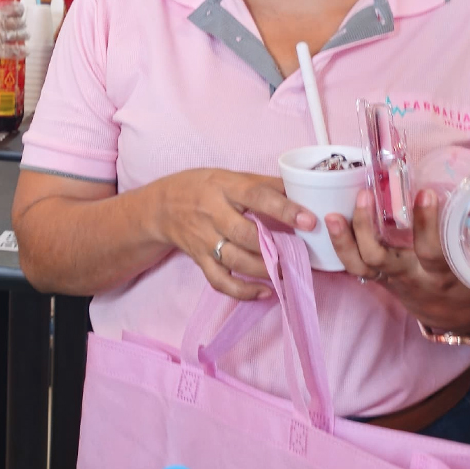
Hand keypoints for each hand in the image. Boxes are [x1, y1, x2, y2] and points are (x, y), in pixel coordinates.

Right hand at [0, 3, 27, 80]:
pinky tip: (26, 50)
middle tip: (23, 24)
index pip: (11, 8)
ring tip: (26, 35)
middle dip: (21, 23)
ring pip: (17, 35)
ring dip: (23, 35)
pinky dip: (20, 51)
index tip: (21, 10)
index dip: (18, 10)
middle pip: (16, 22)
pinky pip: (12, 51)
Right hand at [153, 169, 315, 300]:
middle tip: (300, 253)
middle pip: (245, 234)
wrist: (160, 207)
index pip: (256, 196)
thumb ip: (264, 184)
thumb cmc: (202, 187)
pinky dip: (242, 291)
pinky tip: (264, 292)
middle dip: (275, 247)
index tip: (309, 221)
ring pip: (235, 260)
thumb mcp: (229, 176)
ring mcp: (204, 239)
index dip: (284, 209)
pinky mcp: (200, 259)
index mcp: (224, 187)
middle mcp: (212, 213)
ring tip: (287, 271)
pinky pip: (220, 281)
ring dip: (265, 270)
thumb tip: (303, 189)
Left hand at [326, 187, 469, 334]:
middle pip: (379, 258)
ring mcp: (389, 278)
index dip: (427, 223)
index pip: (431, 251)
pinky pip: (354, 266)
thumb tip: (459, 189)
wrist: (452, 315)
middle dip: (366, 228)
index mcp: (440, 273)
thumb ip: (462, 233)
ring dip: (343, 239)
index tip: (425, 193)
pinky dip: (341, 245)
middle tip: (364, 195)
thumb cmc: (466, 280)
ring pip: (358, 264)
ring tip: (332, 215)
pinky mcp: (377, 278)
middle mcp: (410, 276)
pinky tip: (332, 222)